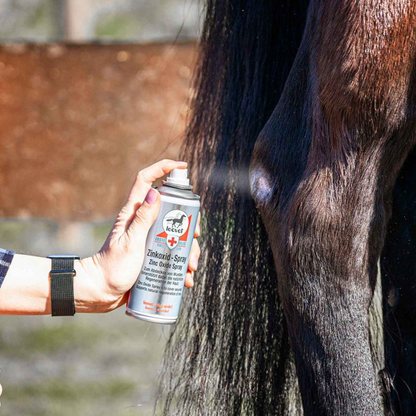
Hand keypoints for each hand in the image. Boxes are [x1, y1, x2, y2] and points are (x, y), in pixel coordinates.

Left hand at [79, 160, 200, 312]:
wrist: (101, 293)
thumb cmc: (112, 268)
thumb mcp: (130, 243)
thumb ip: (142, 219)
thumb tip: (156, 192)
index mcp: (134, 213)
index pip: (146, 180)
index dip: (162, 168)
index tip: (182, 167)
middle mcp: (143, 222)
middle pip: (172, 209)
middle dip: (189, 223)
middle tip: (195, 237)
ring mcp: (149, 238)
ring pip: (177, 234)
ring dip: (189, 250)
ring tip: (190, 269)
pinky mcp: (153, 254)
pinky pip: (173, 253)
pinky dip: (182, 265)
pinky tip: (185, 279)